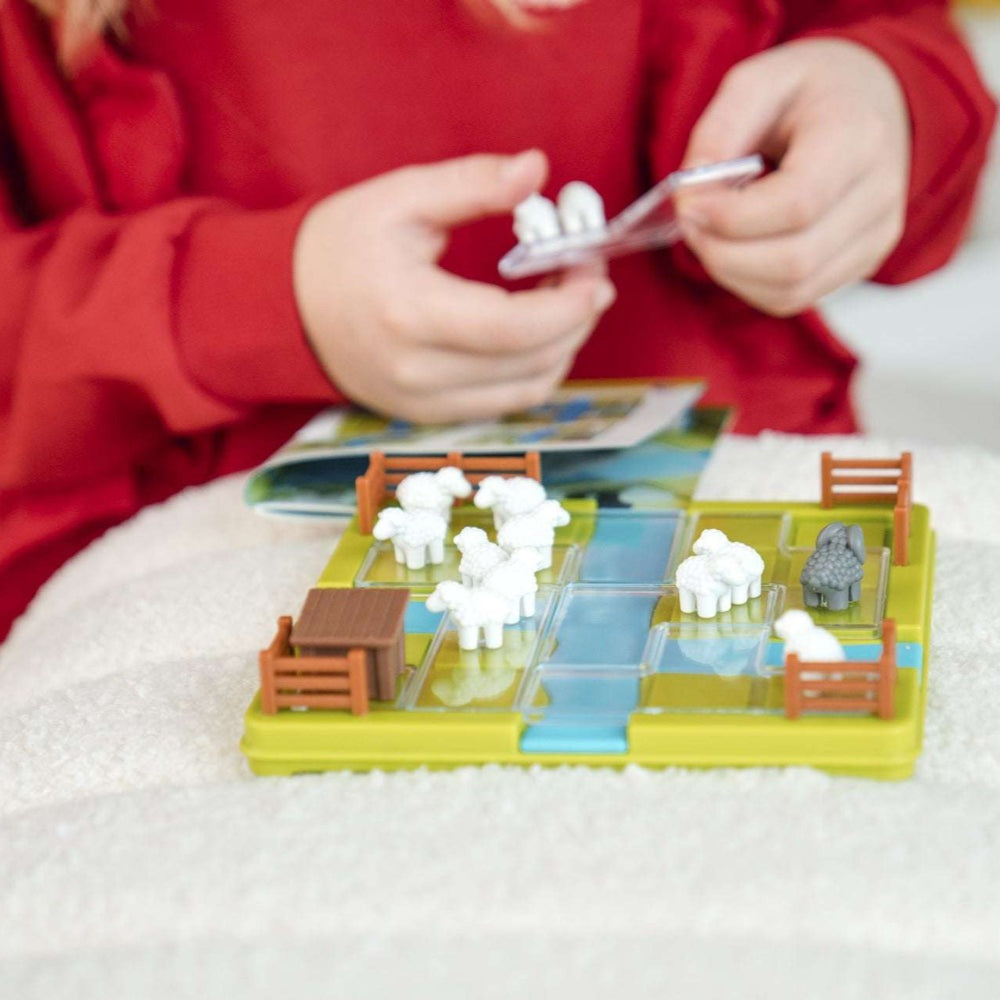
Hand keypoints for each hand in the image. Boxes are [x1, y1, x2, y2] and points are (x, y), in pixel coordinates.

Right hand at [292, 150, 614, 422]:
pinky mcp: (428, 416)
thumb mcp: (399, 198)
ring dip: (563, 347)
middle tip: (587, 275)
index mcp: (410, 315)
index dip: (569, 306)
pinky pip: (503, 403)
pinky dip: (534, 370)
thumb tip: (537, 169)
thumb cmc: (339, 247)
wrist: (283, 308)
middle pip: (530, 363)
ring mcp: (423, 404)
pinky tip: (536, 332)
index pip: (513, 329)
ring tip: (565, 300)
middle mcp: (418, 374)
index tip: (591, 268)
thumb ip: (471, 183)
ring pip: (526, 391)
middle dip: (577, 320)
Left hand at [675, 38, 910, 316]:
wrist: (871, 102)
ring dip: (731, 273)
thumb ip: (720, 129)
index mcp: (858, 138)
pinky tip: (734, 251)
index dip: (732, 218)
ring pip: (791, 290)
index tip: (689, 204)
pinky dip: (749, 284)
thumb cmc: (811, 92)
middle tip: (689, 223)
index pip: (797, 204)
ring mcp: (876, 236)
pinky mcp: (861, 263)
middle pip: (793, 260)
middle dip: (722, 252)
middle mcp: (879, 194)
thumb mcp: (760, 79)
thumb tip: (691, 192)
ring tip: (708, 236)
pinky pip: (794, 297)